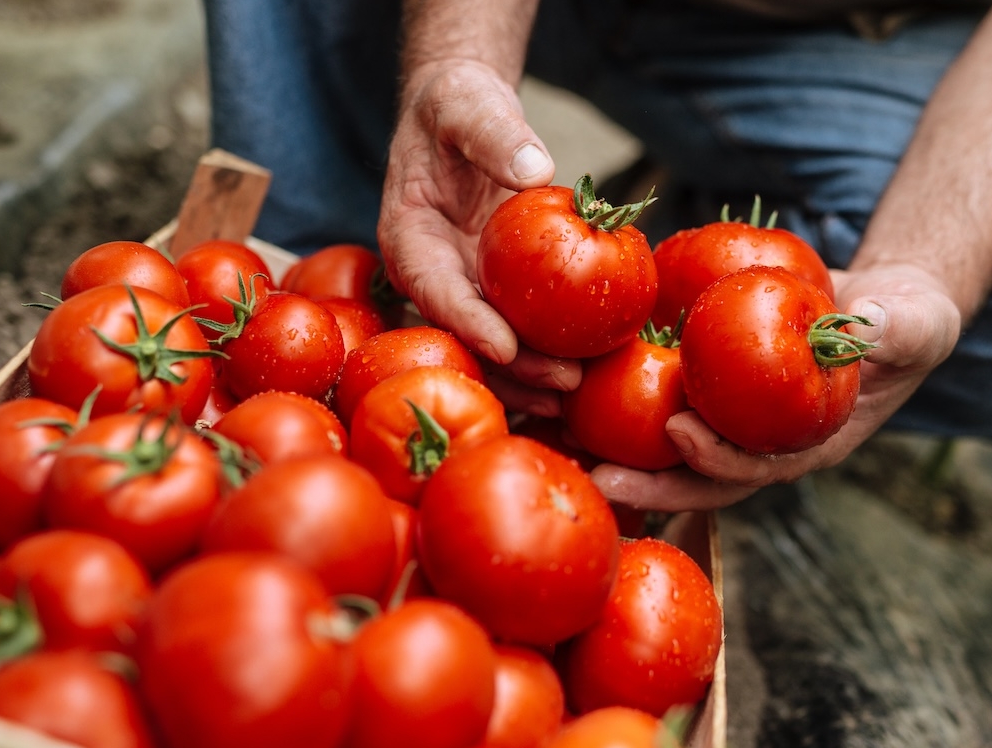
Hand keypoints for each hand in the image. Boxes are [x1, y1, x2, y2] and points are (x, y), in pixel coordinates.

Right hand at [376, 58, 579, 414]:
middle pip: (465, 333)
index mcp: (409, 238)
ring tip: (572, 399)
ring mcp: (462, 287)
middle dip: (510, 367)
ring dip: (527, 377)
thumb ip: (496, 134)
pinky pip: (514, 328)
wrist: (461, 116)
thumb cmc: (457, 107)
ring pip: (488, 345)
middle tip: (562, 383)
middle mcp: (430, 274)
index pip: (435, 290)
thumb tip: (535, 169)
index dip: (469, 323)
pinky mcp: (491, 292)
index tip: (508, 347)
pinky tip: (582, 374)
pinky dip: (543, 353)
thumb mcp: (470, 105)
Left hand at [590, 263, 963, 510]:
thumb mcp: (914, 322)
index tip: (679, 431)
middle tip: (595, 479)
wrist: (882, 308)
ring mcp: (735, 419)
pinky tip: (574, 382)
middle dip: (649, 483)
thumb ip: (896, 329)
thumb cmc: (906, 322)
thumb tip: (865, 326)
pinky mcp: (713, 388)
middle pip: (699, 475)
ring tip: (563, 443)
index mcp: (810, 444)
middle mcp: (764, 443)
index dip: (719, 459)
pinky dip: (620, 396)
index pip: (759, 467)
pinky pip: (664, 396)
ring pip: (669, 447)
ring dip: (619, 452)